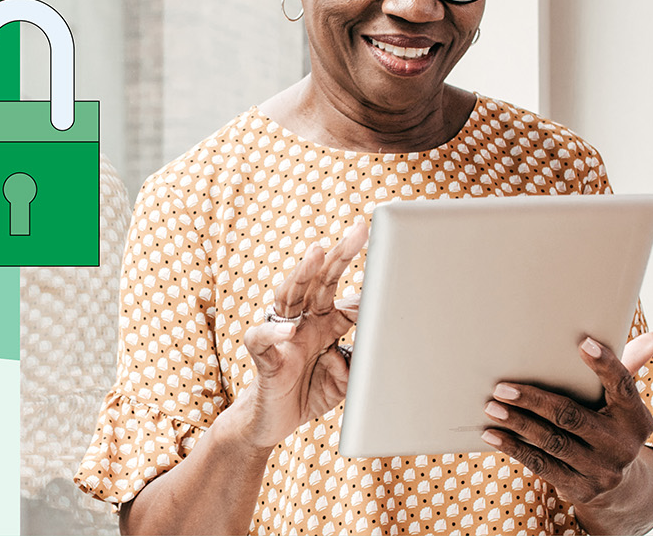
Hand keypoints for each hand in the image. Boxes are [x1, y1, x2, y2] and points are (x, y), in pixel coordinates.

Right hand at [227, 218, 367, 450]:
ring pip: (289, 296)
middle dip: (338, 255)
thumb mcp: (348, 380)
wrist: (272, 423)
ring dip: (303, 273)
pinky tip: (289, 328)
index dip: (366, 282)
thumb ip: (362, 363)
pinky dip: (273, 331)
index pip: (344, 294)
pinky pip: (262, 338)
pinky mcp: (265, 358)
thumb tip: (375, 347)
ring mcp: (282, 336)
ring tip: (318, 252)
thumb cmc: (310, 392)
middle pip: (318, 281)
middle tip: (359, 230)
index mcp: (324, 323)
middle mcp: (303, 322)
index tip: (390, 260)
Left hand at [480, 333, 652, 505]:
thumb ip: (626, 371)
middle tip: (501, 387)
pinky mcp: (581, 489)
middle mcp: (622, 445)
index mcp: (635, 418)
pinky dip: (514, 447)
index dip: (605, 365)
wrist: (622, 488)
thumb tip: (652, 337)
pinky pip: (541, 465)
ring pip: (552, 442)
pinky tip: (491, 433)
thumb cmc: (611, 428)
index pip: (622, 386)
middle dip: (534, 401)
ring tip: (492, 407)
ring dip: (518, 423)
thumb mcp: (622, 406)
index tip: (583, 343)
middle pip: (572, 417)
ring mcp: (602, 470)